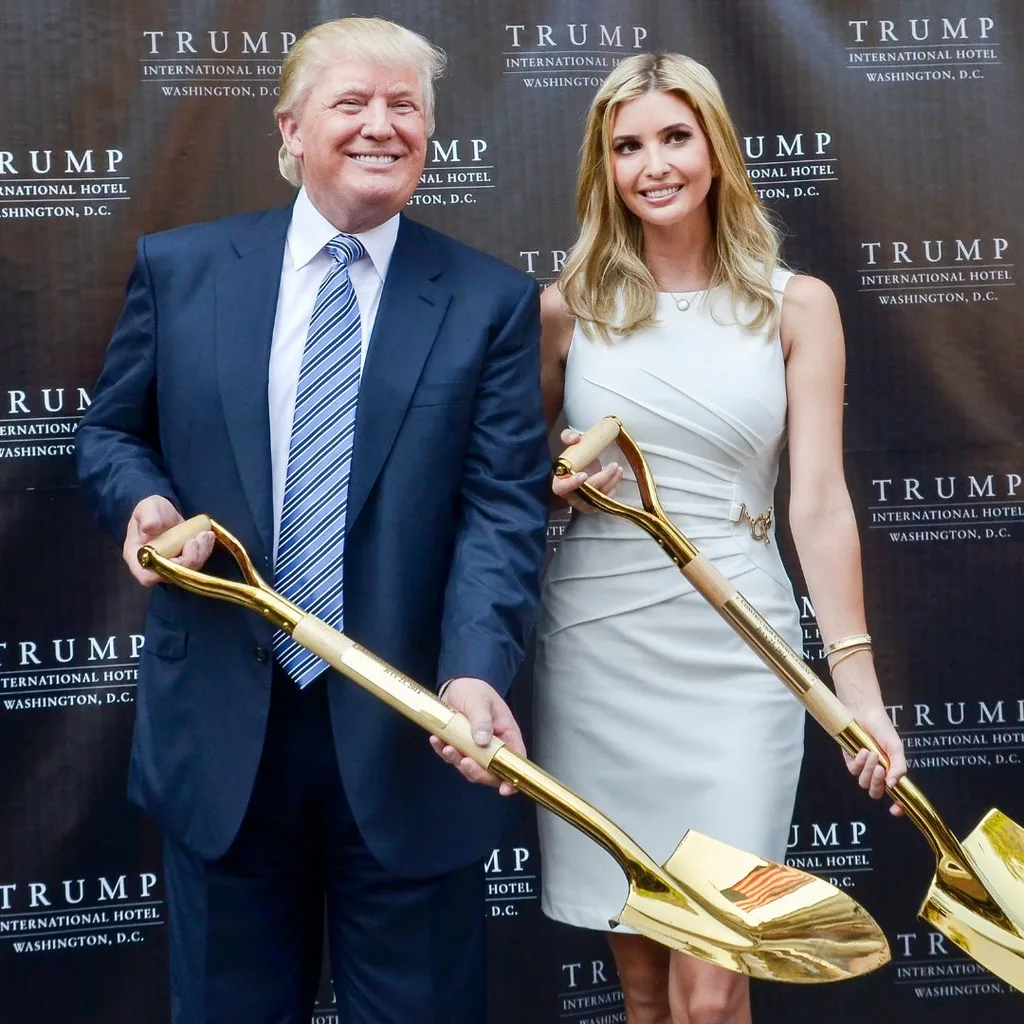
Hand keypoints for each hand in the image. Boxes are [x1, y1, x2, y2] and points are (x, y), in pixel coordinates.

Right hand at [123, 495, 214, 586]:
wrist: (164, 511)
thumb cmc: (151, 510)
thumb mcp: (147, 507)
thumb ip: (148, 516)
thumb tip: (149, 527)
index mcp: (136, 556)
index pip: (146, 576)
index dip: (164, 569)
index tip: (176, 550)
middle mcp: (153, 566)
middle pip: (172, 575)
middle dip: (189, 559)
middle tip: (197, 539)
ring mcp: (170, 565)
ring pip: (188, 570)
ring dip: (200, 554)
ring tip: (205, 535)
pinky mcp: (184, 561)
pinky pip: (197, 562)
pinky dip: (204, 550)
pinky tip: (207, 535)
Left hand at [429, 677, 524, 796]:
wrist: (457, 685)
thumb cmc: (475, 691)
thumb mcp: (480, 701)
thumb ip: (482, 720)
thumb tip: (483, 741)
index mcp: (506, 735)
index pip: (515, 760)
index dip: (512, 778)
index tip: (504, 789)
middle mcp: (492, 746)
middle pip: (490, 771)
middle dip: (477, 771)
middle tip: (464, 761)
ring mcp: (474, 749)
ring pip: (469, 767)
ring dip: (457, 761)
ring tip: (446, 747)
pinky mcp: (458, 747)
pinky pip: (451, 757)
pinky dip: (442, 752)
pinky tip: (436, 740)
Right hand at [552, 428, 623, 512]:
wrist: (583, 467)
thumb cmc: (576, 460)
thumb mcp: (571, 445)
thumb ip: (568, 437)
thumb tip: (575, 438)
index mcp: (559, 481)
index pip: (561, 488)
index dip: (571, 483)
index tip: (584, 474)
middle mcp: (570, 495)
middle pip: (585, 493)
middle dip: (601, 479)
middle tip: (612, 466)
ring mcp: (583, 502)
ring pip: (597, 497)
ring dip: (611, 482)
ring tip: (618, 468)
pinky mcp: (594, 504)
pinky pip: (605, 500)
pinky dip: (613, 488)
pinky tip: (617, 476)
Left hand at [843, 703, 907, 815]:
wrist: (865, 713)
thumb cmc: (883, 730)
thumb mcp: (896, 748)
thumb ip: (899, 766)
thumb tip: (893, 785)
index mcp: (892, 773)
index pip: (895, 797)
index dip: (897, 806)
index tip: (896, 809)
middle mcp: (878, 773)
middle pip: (875, 792)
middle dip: (877, 783)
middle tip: (880, 768)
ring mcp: (863, 768)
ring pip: (863, 783)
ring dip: (868, 770)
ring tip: (872, 753)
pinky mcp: (850, 761)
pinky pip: (853, 770)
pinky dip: (859, 762)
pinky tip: (863, 750)